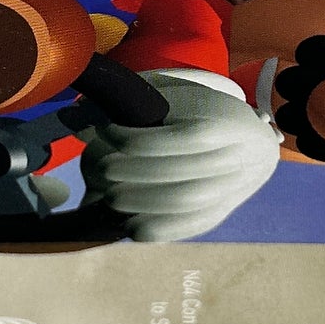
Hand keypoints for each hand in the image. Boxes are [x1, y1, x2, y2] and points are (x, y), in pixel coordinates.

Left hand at [79, 73, 280, 242]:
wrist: (251, 143)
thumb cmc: (199, 112)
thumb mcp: (172, 94)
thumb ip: (129, 100)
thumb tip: (72, 116)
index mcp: (227, 123)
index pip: (182, 139)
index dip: (138, 139)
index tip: (108, 130)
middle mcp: (237, 160)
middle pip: (183, 174)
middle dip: (134, 174)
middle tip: (102, 168)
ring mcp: (231, 191)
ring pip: (186, 205)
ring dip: (141, 203)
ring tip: (111, 197)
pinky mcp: (218, 214)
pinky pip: (188, 227)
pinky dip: (156, 229)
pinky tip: (129, 224)